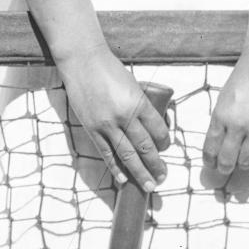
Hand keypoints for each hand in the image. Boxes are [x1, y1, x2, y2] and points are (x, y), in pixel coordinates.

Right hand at [57, 51, 170, 193]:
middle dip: (156, 165)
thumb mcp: (133, 85)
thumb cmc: (110, 70)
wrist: (83, 62)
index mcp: (138, 102)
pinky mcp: (92, 129)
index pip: (158, 130)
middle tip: (163, 177)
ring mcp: (107, 124)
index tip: (166, 149)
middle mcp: (124, 116)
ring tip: (150, 185)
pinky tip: (124, 179)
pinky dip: (115, 168)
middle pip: (145, 147)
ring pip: (127, 155)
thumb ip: (141, 105)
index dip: (165, 143)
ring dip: (140, 173)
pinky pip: (106, 153)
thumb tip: (151, 126)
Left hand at [203, 55, 248, 192]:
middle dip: (223, 168)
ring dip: (241, 166)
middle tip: (223, 169)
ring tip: (239, 164)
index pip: (211, 147)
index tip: (209, 164)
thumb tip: (218, 143)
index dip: (209, 160)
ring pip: (246, 161)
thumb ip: (220, 121)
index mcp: (221, 116)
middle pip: (227, 159)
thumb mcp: (223, 99)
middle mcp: (237, 125)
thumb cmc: (242, 78)